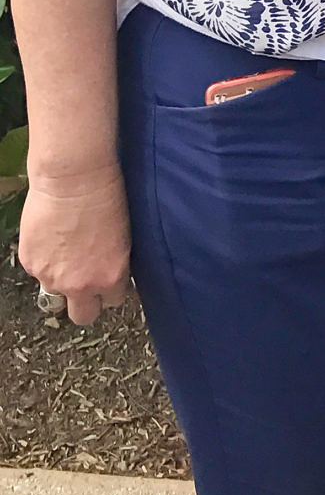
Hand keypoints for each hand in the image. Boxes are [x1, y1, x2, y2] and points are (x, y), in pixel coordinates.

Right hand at [18, 166, 132, 326]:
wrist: (72, 178)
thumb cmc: (106, 195)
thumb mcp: (123, 236)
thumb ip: (112, 263)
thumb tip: (107, 272)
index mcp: (111, 277)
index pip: (112, 302)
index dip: (109, 289)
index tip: (107, 278)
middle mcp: (81, 284)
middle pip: (83, 316)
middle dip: (86, 302)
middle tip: (86, 279)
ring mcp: (51, 277)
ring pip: (57, 292)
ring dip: (62, 277)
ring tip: (67, 248)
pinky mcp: (30, 264)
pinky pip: (38, 271)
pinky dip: (44, 259)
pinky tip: (52, 236)